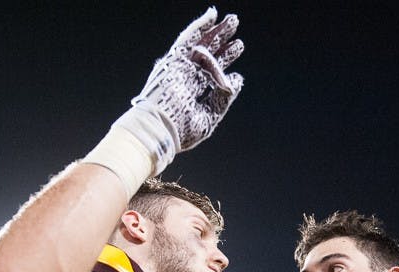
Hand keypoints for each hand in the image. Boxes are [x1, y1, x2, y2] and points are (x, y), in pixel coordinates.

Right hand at [83, 8, 243, 191]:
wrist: (161, 128)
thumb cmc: (182, 129)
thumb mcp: (209, 116)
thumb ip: (223, 98)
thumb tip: (237, 80)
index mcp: (194, 94)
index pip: (213, 77)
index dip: (225, 71)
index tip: (237, 73)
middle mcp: (188, 78)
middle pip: (209, 59)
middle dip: (224, 48)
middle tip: (238, 40)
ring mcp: (181, 68)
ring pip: (202, 45)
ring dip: (217, 33)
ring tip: (233, 22)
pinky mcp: (174, 59)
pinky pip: (187, 38)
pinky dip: (199, 26)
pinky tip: (212, 16)